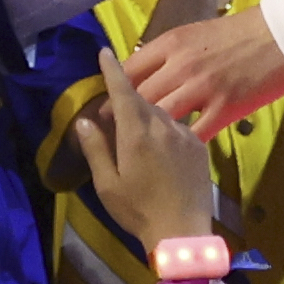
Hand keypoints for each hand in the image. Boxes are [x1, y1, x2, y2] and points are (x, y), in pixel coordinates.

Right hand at [75, 50, 219, 246]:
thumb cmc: (138, 210)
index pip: (122, 91)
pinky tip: (160, 151)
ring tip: (137, 137)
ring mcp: (184, 134)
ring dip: (147, 116)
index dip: (112, 70)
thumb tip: (84, 121)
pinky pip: (178, 127)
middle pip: (142, 100)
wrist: (183, 232)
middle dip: (126, 101)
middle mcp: (162, 126)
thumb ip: (96, 148)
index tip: (104, 51)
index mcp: (136, 133)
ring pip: (161, 113)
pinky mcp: (199, 146)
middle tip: (113, 117)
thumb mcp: (107, 184)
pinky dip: (165, 130)